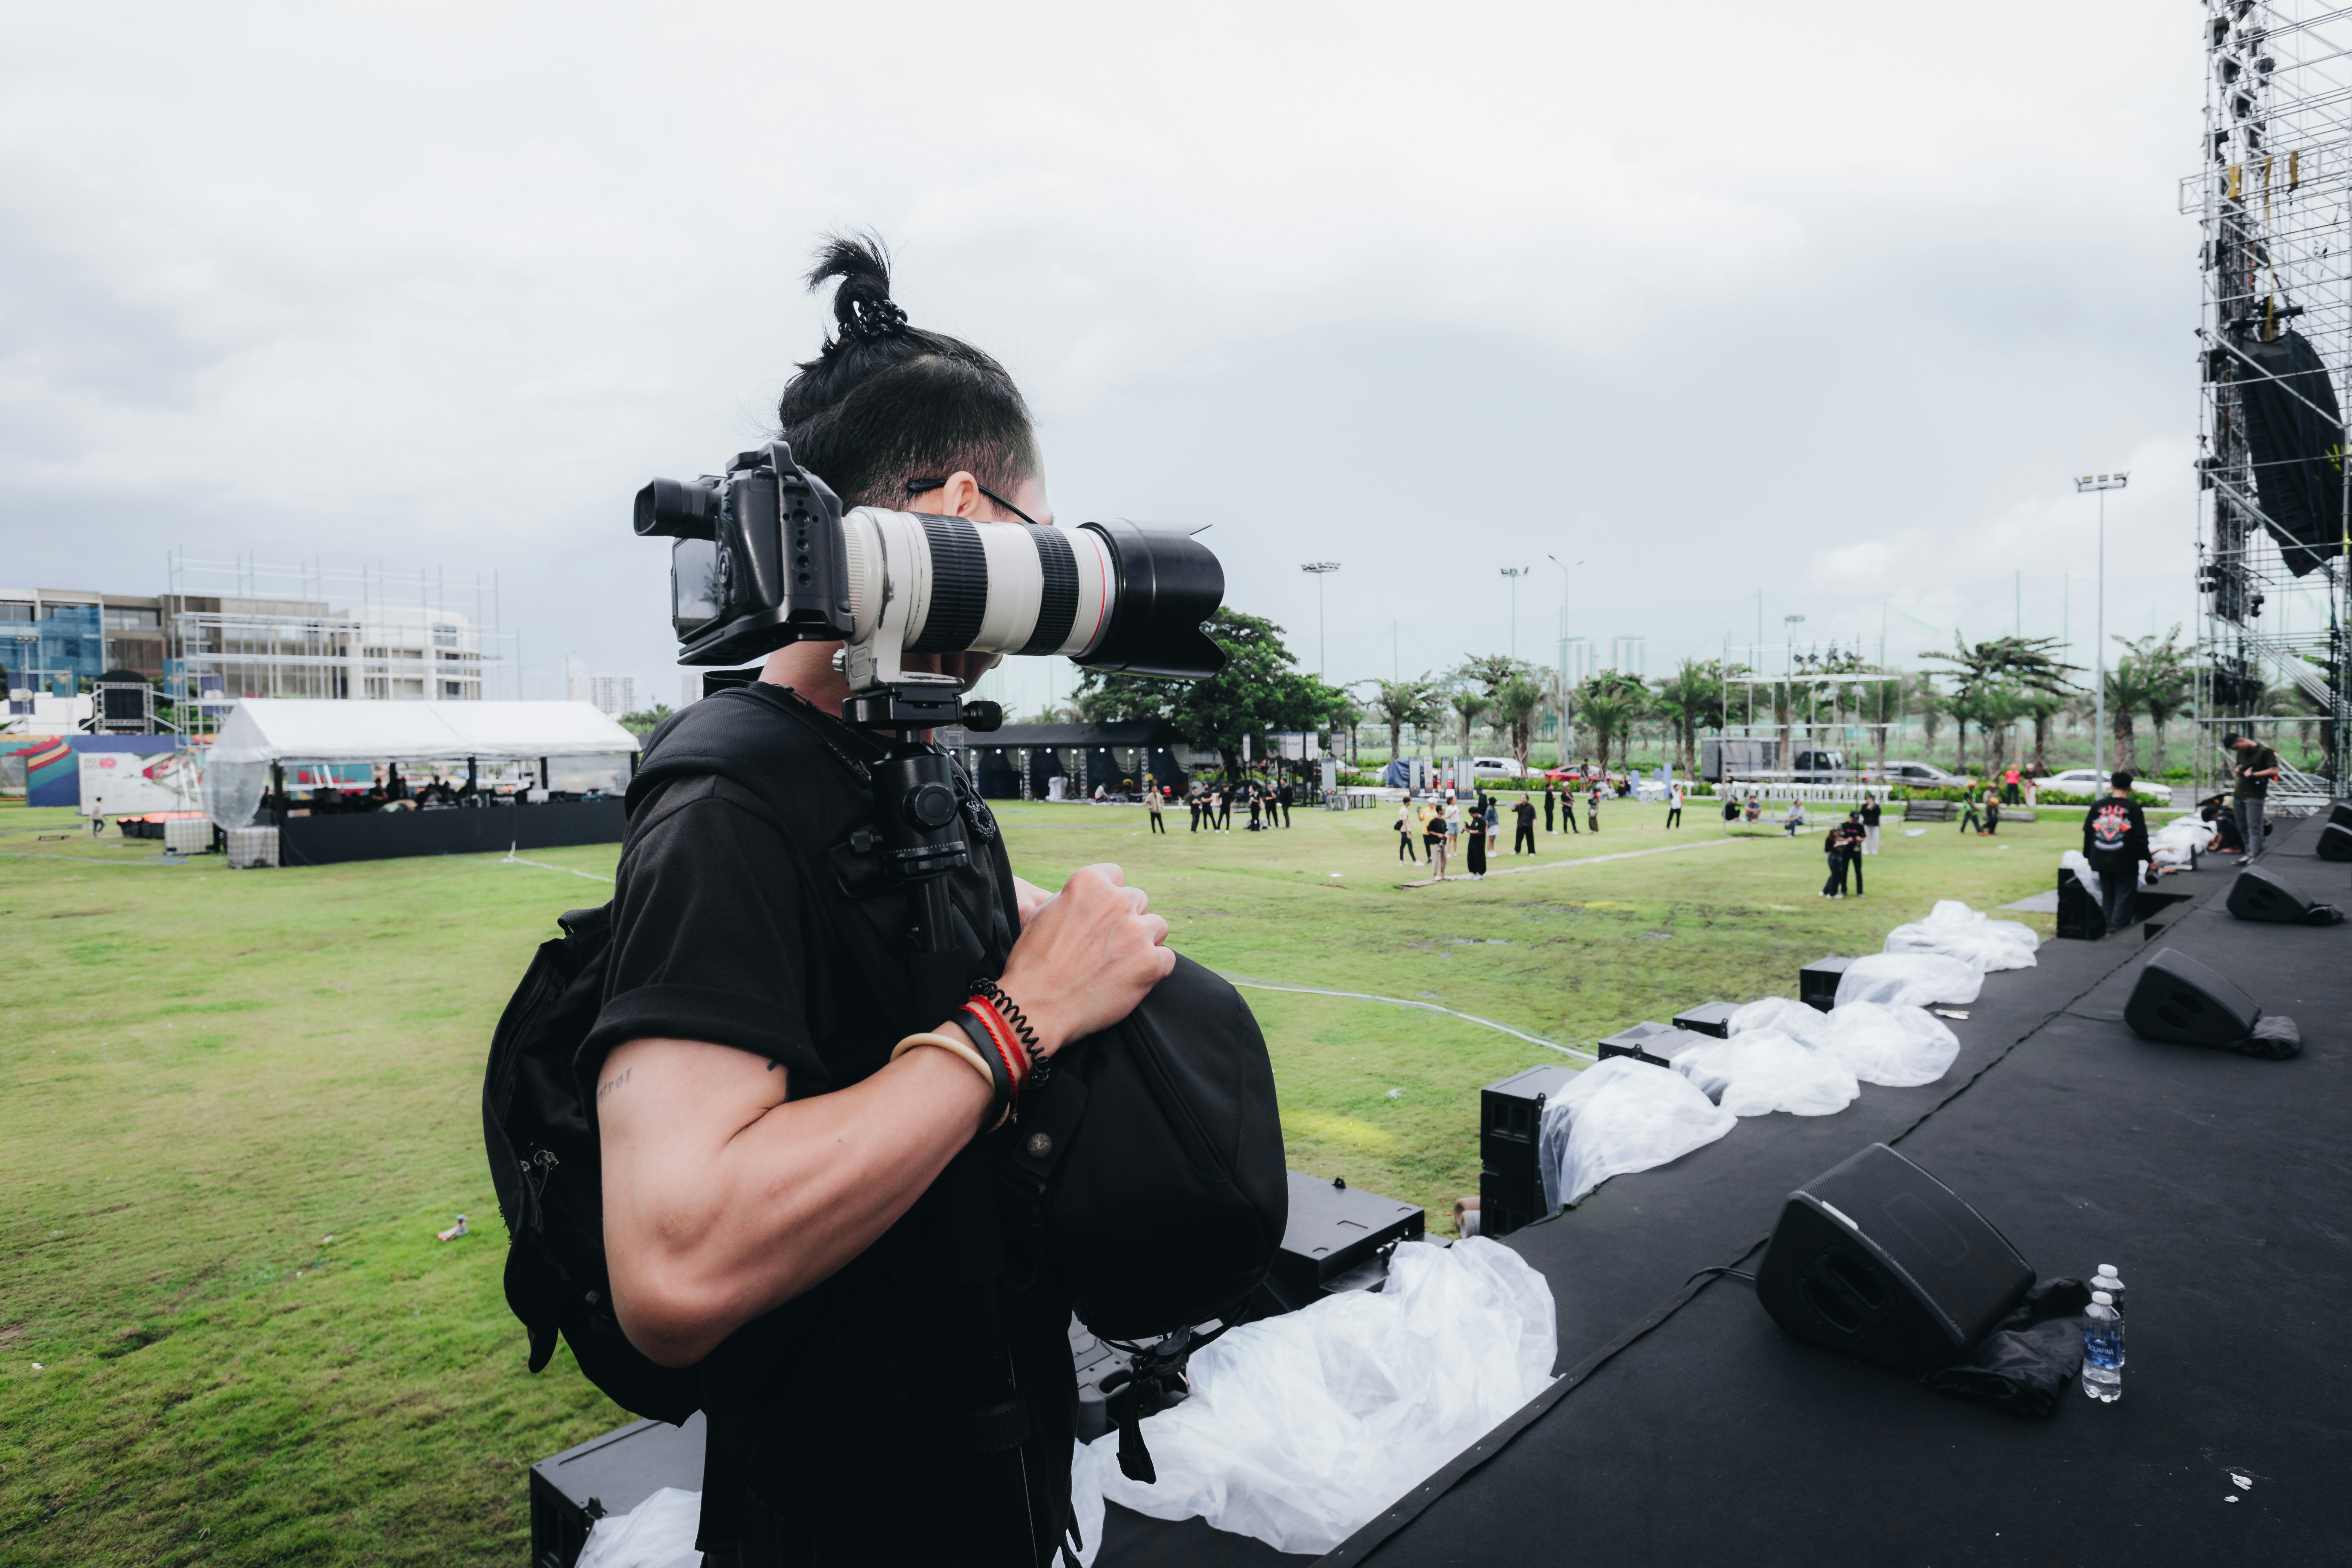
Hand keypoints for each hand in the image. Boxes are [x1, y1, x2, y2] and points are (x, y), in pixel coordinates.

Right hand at [994, 863, 1172, 1056]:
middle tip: (1108, 945)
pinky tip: (1131, 980)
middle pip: (1138, 900)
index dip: (1108, 898)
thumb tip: (1096, 898)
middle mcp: (1117, 901)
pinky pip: (1167, 958)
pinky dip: (1154, 969)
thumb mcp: (1044, 914)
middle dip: (1126, 920)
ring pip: (1157, 927)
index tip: (1101, 916)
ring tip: (1120, 964)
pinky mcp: (1150, 963)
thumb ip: (1076, 900)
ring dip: (1143, 942)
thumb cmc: (1033, 963)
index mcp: (1089, 883)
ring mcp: (1136, 931)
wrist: (1036, 1007)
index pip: (1115, 875)